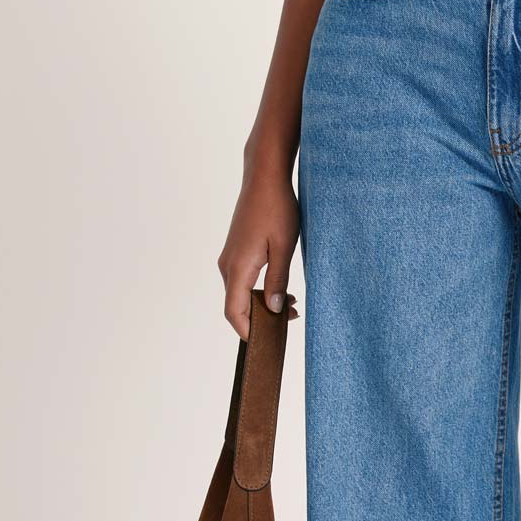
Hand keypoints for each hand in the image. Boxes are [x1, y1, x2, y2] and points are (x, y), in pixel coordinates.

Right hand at [218, 161, 300, 338]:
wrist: (264, 178)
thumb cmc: (277, 208)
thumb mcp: (284, 247)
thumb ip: (278, 281)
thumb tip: (272, 310)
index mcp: (237, 267)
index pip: (234, 312)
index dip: (248, 331)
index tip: (267, 342)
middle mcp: (227, 265)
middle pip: (236, 306)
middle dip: (260, 319)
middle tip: (291, 320)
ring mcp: (230, 257)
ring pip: (240, 293)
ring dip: (261, 304)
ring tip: (292, 305)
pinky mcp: (236, 251)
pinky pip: (242, 281)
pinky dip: (258, 291)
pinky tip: (280, 289)